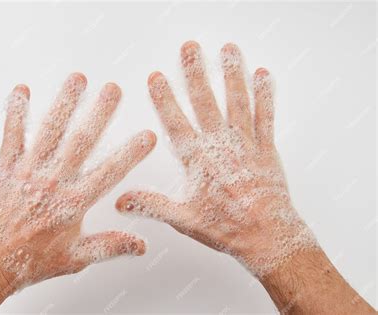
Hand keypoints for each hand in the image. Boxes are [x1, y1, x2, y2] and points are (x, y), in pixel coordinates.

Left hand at [0, 73, 155, 313]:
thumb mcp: (75, 258)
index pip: (110, 172)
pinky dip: (16, 111)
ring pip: (50, 130)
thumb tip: (141, 244)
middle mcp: (53, 181)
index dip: (132, 153)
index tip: (147, 136)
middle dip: (100, 113)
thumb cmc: (29, 260)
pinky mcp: (5, 166)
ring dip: (65, 103)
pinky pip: (11, 133)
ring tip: (78, 79)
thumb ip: (110, 246)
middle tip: (113, 91)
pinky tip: (22, 90)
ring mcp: (28, 171)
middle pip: (82, 141)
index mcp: (73, 202)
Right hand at [116, 42, 374, 313]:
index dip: (164, 98)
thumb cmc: (227, 228)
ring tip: (227, 50)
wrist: (268, 236)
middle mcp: (220, 145)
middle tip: (190, 49)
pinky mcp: (265, 147)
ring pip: (236, 100)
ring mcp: (245, 143)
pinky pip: (265, 115)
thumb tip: (122, 200)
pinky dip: (264, 94)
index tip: (156, 77)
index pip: (175, 121)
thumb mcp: (183, 219)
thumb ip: (152, 205)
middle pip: (205, 101)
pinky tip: (262, 76)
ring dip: (231, 73)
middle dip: (195, 72)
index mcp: (198, 160)